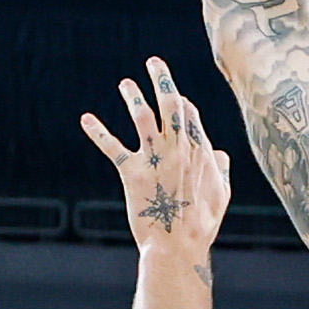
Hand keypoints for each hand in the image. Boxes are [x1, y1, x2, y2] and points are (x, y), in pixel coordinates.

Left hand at [79, 62, 231, 256]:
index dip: (181, 101)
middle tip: (154, 62)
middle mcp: (178, 147)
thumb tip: (218, 153)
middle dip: (162, 79)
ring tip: (125, 84)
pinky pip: (113, 147)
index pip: (190, 114)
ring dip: (133, 96)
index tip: (174, 94)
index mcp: (201, 150)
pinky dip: (98, 132)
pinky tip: (86, 119)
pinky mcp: (133, 172)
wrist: (178, 245)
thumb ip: (221, 169)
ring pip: (143, 117)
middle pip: (171, 104)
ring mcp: (155, 158)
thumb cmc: (201, 223)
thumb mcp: (222, 194)